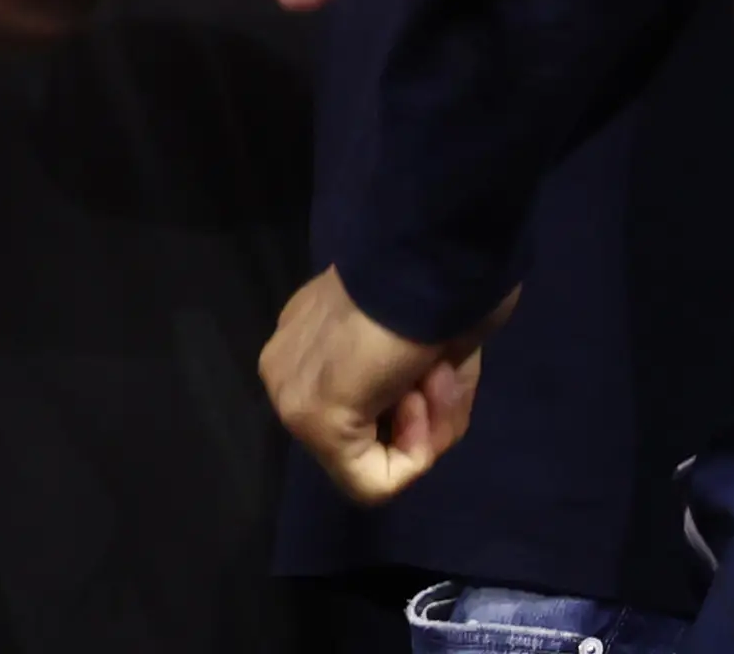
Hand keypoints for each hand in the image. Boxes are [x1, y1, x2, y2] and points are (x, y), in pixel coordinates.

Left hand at [262, 267, 509, 505]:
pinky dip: (415, 454)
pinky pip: (370, 482)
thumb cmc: (442, 282)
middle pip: (364, 437)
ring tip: (438, 374)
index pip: (362, 406)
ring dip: (427, 428)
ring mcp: (293, 396)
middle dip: (424, 417)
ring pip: (369, 464)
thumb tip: (426, 407)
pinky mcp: (314, 418)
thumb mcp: (430, 338)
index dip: (422, 401)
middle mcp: (289, 367)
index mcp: (310, 335)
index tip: (444, 364)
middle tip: (445, 373)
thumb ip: (422, 383)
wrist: (431, 250)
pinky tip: (420, 398)